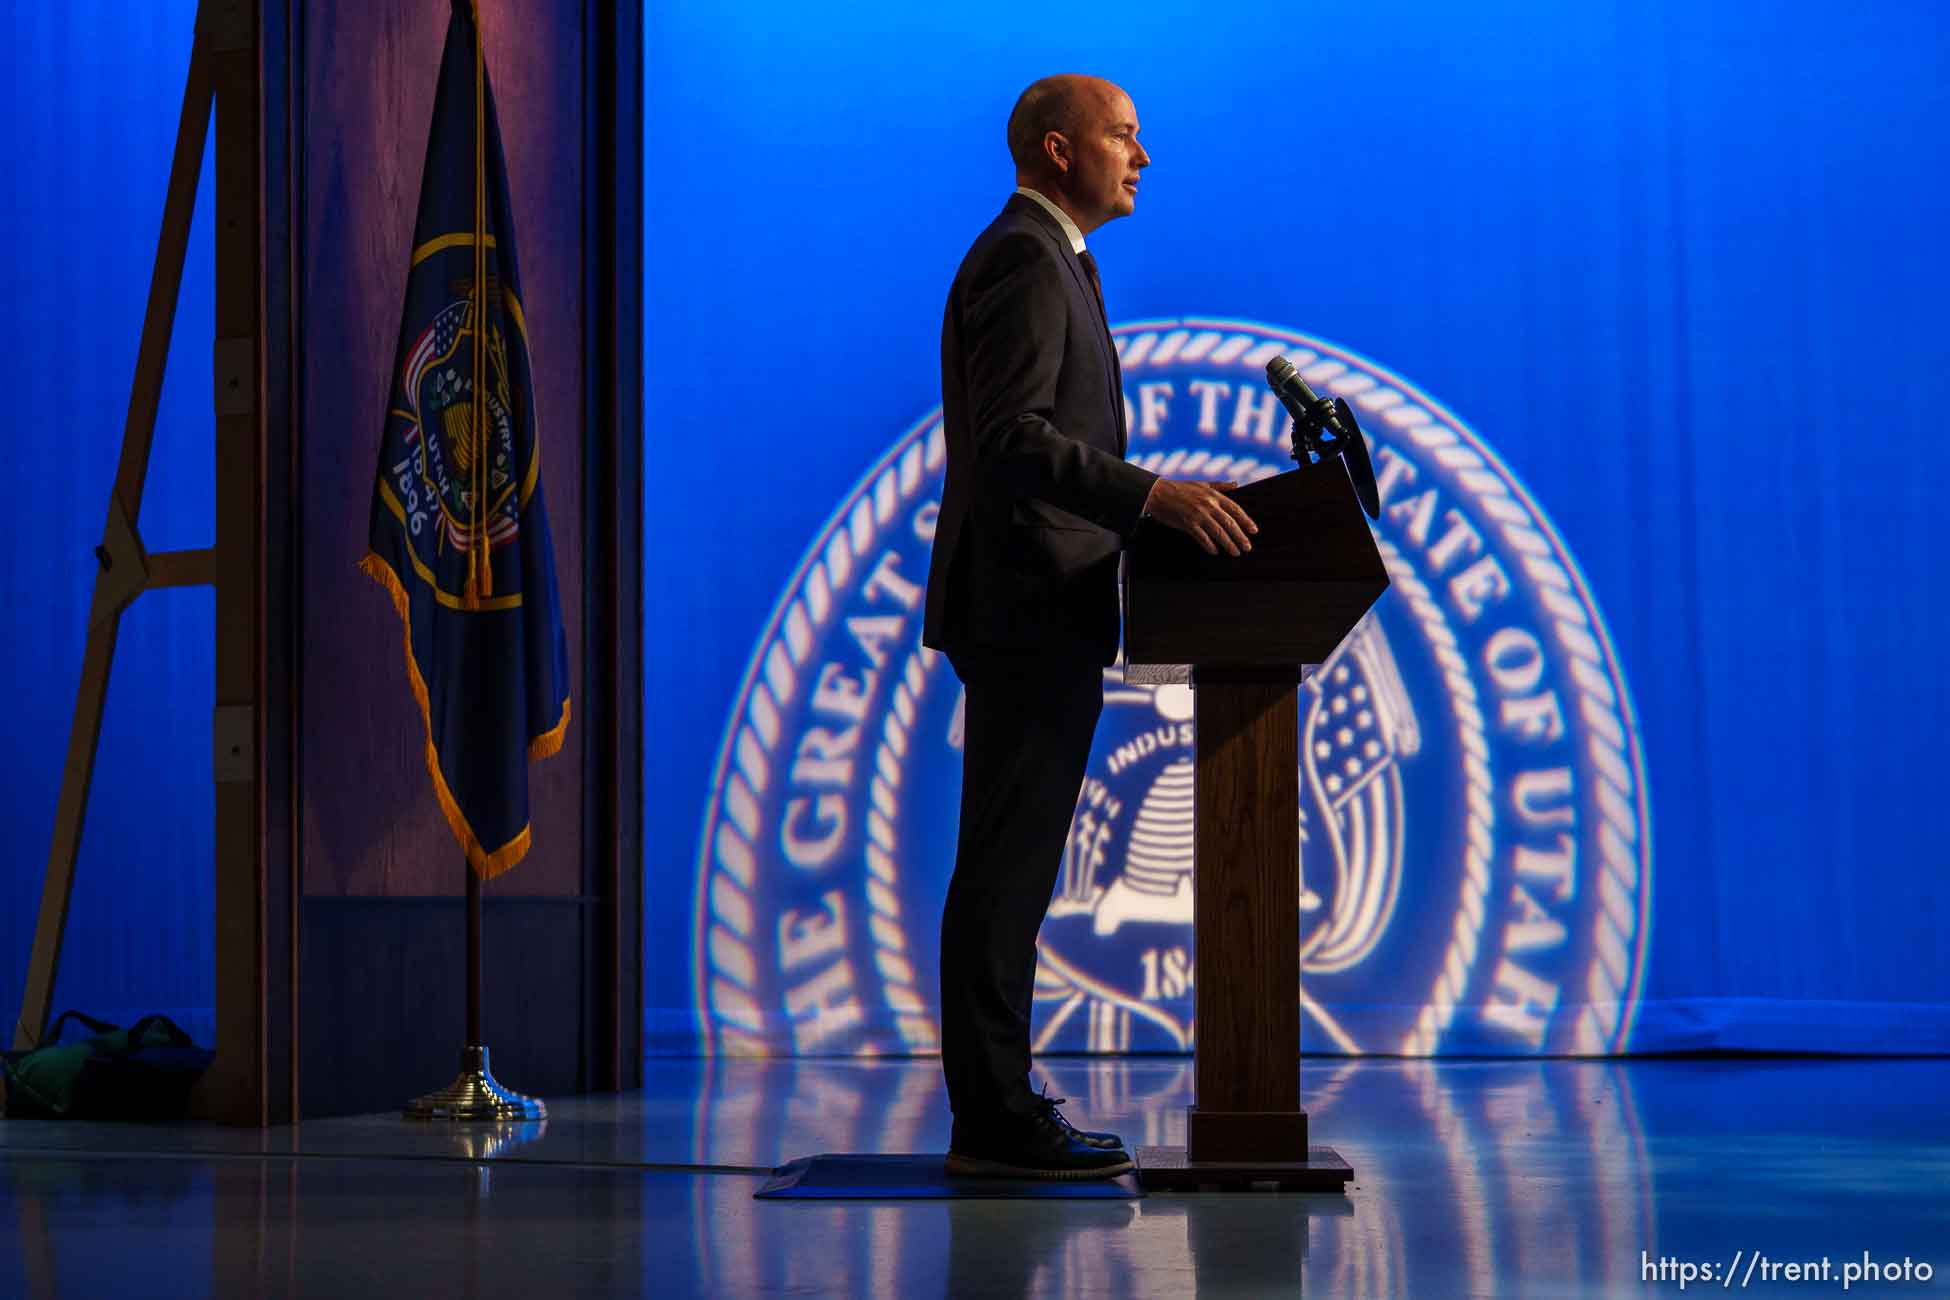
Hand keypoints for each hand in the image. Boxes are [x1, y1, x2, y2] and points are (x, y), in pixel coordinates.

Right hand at [1142, 479, 1257, 555]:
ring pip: (1218, 532)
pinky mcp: (1187, 523)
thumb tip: (1236, 484)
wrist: (1157, 493)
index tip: (1254, 531)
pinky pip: (1202, 537)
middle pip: (1229, 523)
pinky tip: (1215, 552)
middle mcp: (1208, 505)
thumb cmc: (1179, 488)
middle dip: (1240, 536)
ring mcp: (1198, 515)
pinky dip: (1209, 545)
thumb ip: (1220, 486)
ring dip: (1228, 544)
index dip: (1246, 521)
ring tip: (1235, 553)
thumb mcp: (1202, 483)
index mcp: (1213, 495)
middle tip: (1247, 547)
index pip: (1235, 509)